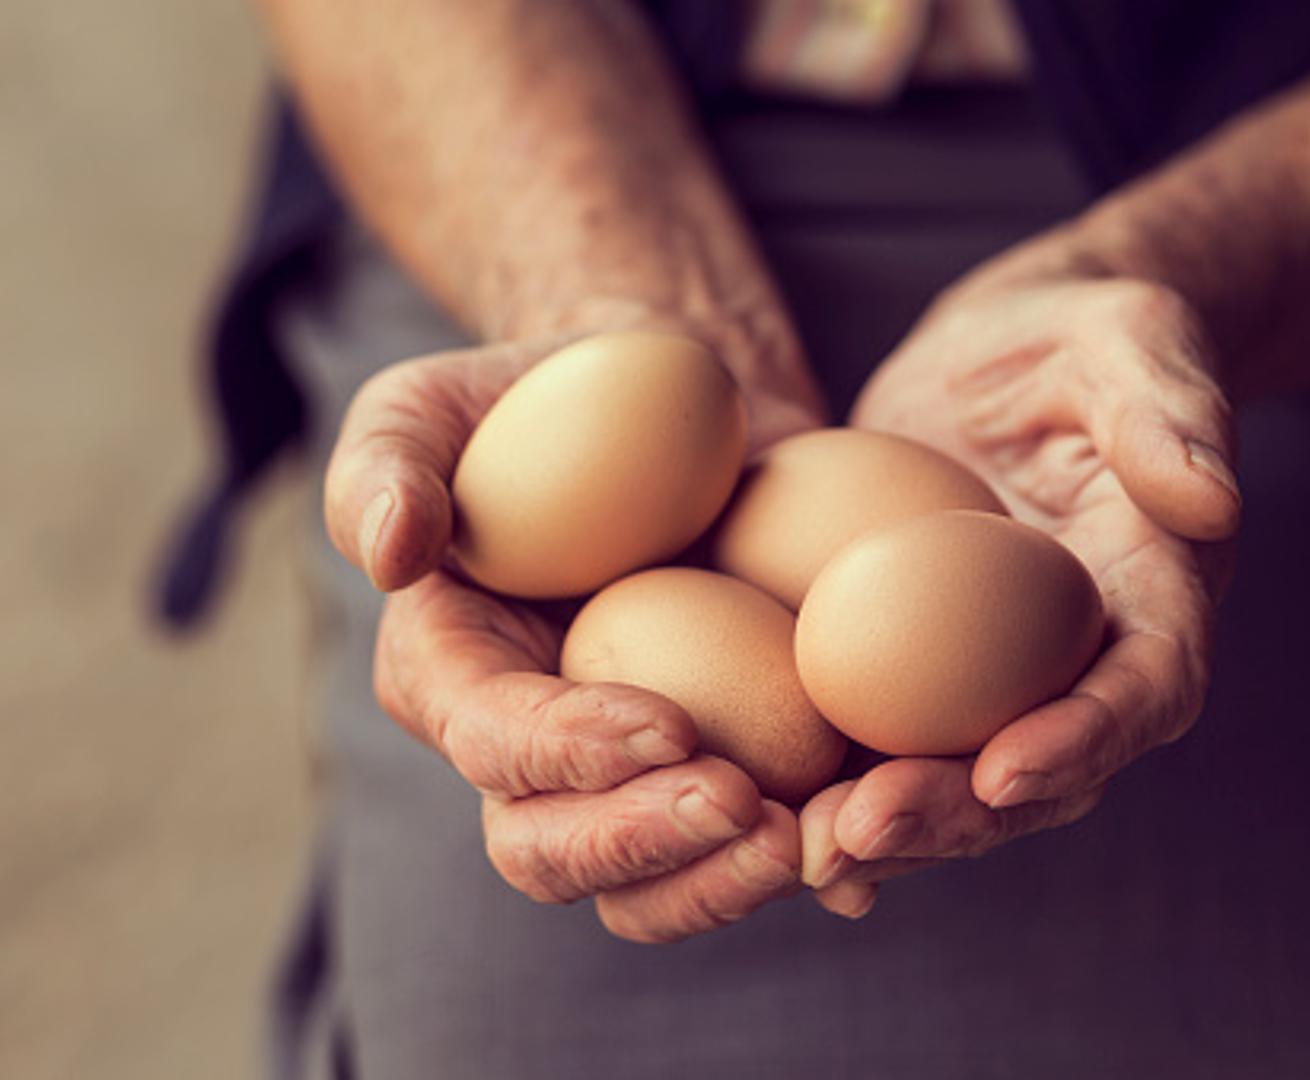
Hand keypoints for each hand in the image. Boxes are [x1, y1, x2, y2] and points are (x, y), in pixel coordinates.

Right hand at [325, 334, 820, 941]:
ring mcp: (630, 774)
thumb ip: (388, 461)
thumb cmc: (543, 397)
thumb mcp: (436, 402)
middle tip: (745, 806)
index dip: (567, 752)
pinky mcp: (725, 762)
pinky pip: (749, 847)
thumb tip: (390, 551)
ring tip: (813, 839)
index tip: (669, 726)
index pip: (490, 742)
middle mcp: (531, 752)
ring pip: (652, 884)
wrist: (677, 405)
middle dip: (643, 847)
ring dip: (726, 882)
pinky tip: (863, 848)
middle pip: (554, 854)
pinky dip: (806, 862)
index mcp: (452, 677)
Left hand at [800, 274, 1239, 918]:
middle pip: (1042, 771)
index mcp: (1156, 596)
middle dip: (959, 815)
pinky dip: (836, 792)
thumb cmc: (1081, 336)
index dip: (1084, 739)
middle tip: (864, 830)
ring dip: (889, 828)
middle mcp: (1083, 661)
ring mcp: (998, 678)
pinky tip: (768, 822)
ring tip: (801, 848)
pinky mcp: (919, 671)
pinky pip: (888, 745)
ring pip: (957, 783)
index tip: (1005, 768)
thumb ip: (1169, 411)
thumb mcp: (1132, 339)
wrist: (1003, 355)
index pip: (1145, 688)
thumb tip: (1210, 500)